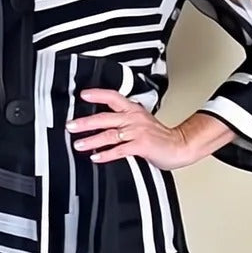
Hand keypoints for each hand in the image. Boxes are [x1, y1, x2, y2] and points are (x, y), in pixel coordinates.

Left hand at [67, 88, 197, 170]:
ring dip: (92, 140)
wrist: (180, 145)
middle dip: (86, 122)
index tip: (82, 95)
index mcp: (133, 110)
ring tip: (78, 144)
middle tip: (71, 125)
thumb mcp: (141, 121)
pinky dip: (106, 154)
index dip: (97, 95)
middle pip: (106, 117)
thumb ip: (124, 121)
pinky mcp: (141, 145)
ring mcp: (137, 132)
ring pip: (110, 134)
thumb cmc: (160, 136)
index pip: (113, 97)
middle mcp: (134, 119)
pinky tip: (96, 157)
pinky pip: (120, 150)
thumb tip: (102, 123)